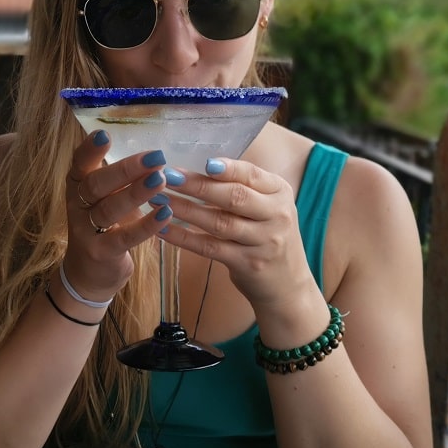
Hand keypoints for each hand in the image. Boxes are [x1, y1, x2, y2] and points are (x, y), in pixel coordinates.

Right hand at [63, 131, 172, 301]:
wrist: (88, 275)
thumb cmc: (103, 228)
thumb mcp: (105, 200)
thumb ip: (120, 180)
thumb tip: (154, 153)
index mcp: (77, 186)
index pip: (80, 164)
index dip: (90, 150)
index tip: (105, 134)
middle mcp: (77, 206)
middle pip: (97, 184)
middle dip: (126, 169)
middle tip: (155, 157)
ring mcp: (86, 231)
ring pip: (110, 209)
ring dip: (136, 194)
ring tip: (161, 180)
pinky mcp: (101, 253)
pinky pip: (124, 238)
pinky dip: (145, 226)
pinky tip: (165, 214)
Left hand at [157, 158, 314, 311]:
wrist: (288, 285)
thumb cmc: (267, 236)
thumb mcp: (267, 207)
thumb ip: (243, 188)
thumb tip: (197, 167)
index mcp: (280, 192)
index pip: (252, 174)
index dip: (228, 168)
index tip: (203, 162)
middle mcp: (276, 215)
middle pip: (234, 197)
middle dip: (198, 185)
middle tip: (168, 177)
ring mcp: (263, 242)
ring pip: (219, 222)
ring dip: (185, 210)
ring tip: (158, 199)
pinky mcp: (248, 264)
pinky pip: (210, 248)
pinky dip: (185, 238)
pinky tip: (164, 230)